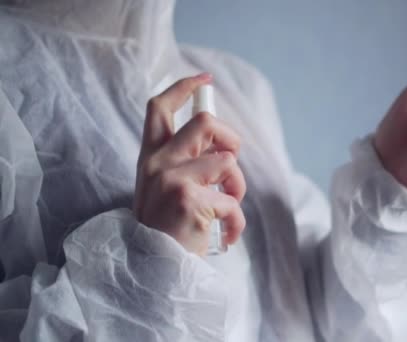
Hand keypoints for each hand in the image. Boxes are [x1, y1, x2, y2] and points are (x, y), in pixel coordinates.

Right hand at [133, 74, 245, 255]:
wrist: (152, 270)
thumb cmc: (166, 230)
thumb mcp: (162, 190)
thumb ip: (183, 164)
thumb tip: (221, 147)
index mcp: (150, 158)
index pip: (159, 108)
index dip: (184, 88)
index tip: (205, 81)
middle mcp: (157, 163)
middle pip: (205, 122)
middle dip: (231, 138)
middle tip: (231, 164)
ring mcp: (171, 179)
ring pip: (226, 161)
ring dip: (238, 186)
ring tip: (229, 208)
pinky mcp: (189, 200)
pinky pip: (232, 200)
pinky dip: (237, 221)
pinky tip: (227, 235)